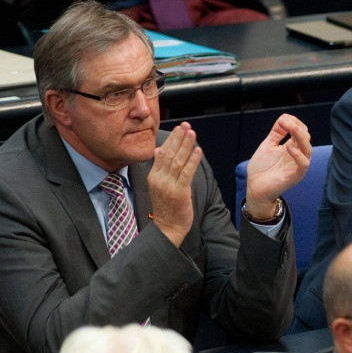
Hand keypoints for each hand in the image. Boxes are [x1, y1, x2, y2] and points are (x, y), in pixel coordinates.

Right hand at [147, 122, 202, 246]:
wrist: (168, 227)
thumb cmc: (166, 206)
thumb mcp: (159, 185)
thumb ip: (160, 168)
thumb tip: (159, 150)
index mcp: (153, 176)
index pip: (162, 153)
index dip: (171, 139)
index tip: (179, 128)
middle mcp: (159, 179)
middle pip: (170, 154)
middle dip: (179, 138)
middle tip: (186, 125)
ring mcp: (168, 186)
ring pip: (178, 161)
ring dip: (186, 146)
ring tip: (192, 133)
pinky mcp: (179, 192)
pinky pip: (186, 174)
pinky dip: (192, 161)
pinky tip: (198, 151)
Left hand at [244, 114, 312, 220]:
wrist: (255, 188)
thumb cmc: (261, 168)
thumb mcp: (268, 145)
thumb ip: (276, 132)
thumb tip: (284, 117)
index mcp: (293, 148)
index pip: (302, 132)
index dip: (295, 123)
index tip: (284, 119)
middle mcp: (298, 156)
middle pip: (306, 138)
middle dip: (297, 127)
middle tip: (285, 122)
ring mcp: (297, 166)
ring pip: (307, 149)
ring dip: (300, 136)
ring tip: (290, 128)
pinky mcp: (296, 176)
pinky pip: (303, 164)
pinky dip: (298, 154)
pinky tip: (288, 146)